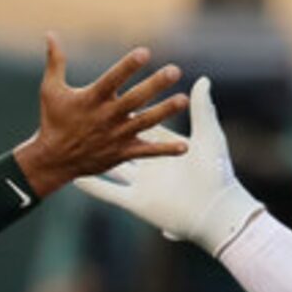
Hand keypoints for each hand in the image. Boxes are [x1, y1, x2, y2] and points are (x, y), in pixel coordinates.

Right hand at [13, 36, 187, 196]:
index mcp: (92, 99)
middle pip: (135, 99)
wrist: (54, 160)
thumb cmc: (53, 121)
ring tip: (183, 99)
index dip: (128, 66)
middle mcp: (107, 116)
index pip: (112, 79)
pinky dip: (166, 150)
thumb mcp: (51, 89)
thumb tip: (50, 33)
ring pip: (145, 122)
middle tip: (174, 70)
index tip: (145, 52)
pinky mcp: (123, 152)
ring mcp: (117, 136)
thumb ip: (55, 61)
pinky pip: (147, 152)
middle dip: (155, 84)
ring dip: (165, 111)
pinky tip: (185, 146)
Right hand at [71, 77, 264, 253]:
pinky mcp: (136, 201)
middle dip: (110, 128)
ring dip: (96, 158)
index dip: (130, 109)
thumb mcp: (209, 134)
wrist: (214, 213)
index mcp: (167, 146)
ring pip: (114, 168)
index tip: (115, 93)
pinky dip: (92, 187)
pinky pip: (108, 193)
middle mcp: (152, 164)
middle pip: (125, 142)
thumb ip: (202, 106)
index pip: (145, 121)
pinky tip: (75, 180)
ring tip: (74, 148)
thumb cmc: (217, 172)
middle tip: (89, 112)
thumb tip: (203, 79)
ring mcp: (142, 183)